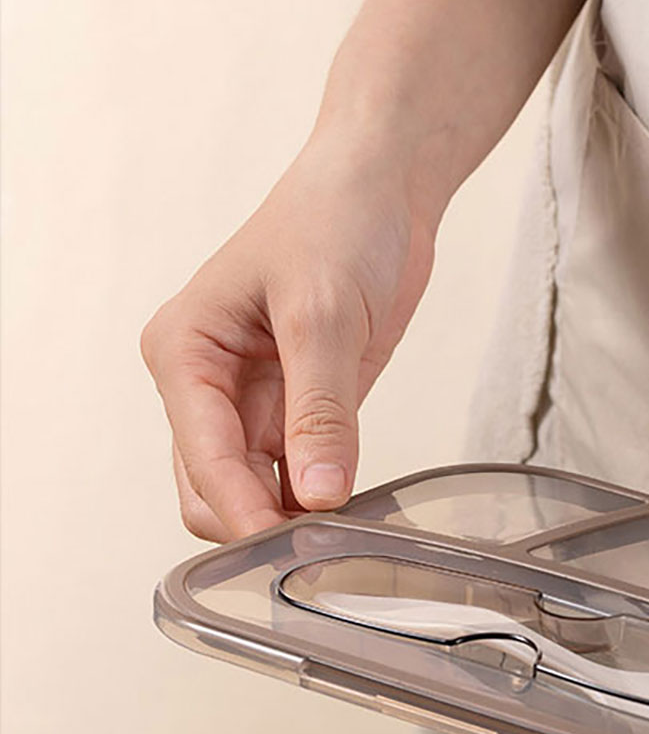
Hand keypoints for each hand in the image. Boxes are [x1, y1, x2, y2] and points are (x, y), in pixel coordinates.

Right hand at [141, 130, 433, 540]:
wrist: (379, 186)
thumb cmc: (334, 221)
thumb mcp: (324, 314)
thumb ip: (322, 411)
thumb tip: (318, 494)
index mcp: (184, 351)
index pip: (202, 458)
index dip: (244, 510)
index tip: (293, 546)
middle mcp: (204, 383)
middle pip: (211, 490)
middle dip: (259, 522)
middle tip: (324, 546)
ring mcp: (249, 400)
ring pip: (250, 491)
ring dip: (290, 517)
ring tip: (344, 533)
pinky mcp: (295, 407)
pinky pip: (294, 475)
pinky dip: (318, 497)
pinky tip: (353, 509)